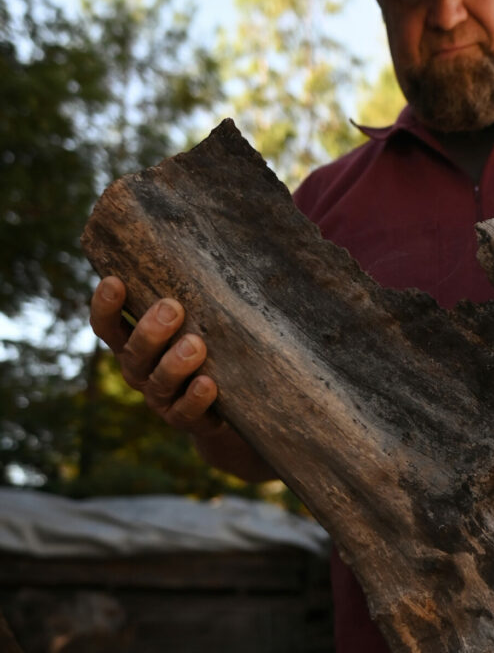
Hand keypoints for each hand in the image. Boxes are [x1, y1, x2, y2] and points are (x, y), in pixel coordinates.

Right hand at [89, 276, 274, 480]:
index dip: (106, 306)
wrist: (228, 405)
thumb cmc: (208, 346)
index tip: (115, 281)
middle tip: (172, 308)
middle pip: (133, 353)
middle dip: (151, 330)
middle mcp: (141, 371)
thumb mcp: (194, 320)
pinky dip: (196, 399)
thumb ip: (189, 293)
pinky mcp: (188, 420)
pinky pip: (187, 413)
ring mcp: (162, 399)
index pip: (108, 325)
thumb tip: (210, 232)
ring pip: (159, 383)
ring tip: (195, 345)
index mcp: (133, 343)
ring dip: (174, 364)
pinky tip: (208, 384)